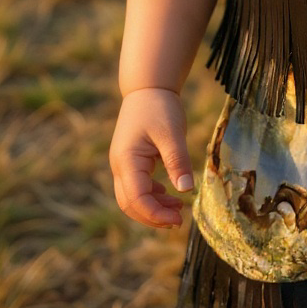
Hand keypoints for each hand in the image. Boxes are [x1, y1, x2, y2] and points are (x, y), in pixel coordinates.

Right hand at [109, 87, 193, 228]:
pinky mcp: (131, 161)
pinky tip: (170, 194)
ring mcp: (123, 164)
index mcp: (127, 161)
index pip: (136, 199)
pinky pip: (137, 187)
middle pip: (130, 204)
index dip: (155, 214)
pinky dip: (152, 195)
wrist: (148, 87)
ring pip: (132, 197)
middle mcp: (120, 166)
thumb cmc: (160, 107)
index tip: (178, 218)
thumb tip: (186, 190)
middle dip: (152, 217)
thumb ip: (177, 161)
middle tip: (179, 220)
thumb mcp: (172, 133)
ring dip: (153, 207)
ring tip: (178, 209)